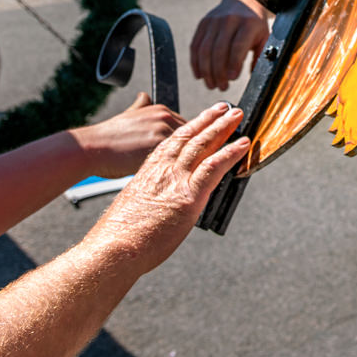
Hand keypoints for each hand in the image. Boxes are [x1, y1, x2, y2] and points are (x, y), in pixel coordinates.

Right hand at [71, 93, 183, 177]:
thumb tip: (145, 96)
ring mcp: (163, 133)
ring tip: (181, 173)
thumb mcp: (128, 114)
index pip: (190, 126)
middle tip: (187, 165)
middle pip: (193, 137)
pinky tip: (174, 177)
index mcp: (162, 111)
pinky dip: (178, 168)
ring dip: (187, 162)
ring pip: (187, 150)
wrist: (90, 148)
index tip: (189, 152)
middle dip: (191, 151)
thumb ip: (142, 106)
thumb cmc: (108, 137)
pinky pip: (177, 160)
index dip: (190, 142)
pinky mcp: (159, 148)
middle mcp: (165, 118)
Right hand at [89, 104, 249, 272]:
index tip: (199, 121)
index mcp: (147, 172)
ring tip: (237, 116)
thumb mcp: (131, 206)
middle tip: (224, 108)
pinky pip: (214, 166)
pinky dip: (230, 153)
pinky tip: (243, 144)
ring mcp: (175, 180)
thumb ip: (150, 198)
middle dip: (208, 120)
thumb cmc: (119, 235)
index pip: (171, 143)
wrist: (113, 248)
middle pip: (188, 137)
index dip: (188, 129)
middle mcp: (162, 170)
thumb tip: (161, 205)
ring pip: (202, 145)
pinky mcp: (188, 195)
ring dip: (222, 127)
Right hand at [190, 0, 270, 88]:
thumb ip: (260, 56)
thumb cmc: (256, 24)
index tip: (232, 79)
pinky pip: (195, 45)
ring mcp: (213, 21)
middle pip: (218, 50)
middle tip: (221, 87)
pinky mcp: (203, 24)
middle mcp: (229, 21)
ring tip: (211, 84)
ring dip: (206, 70)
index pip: (237, 45)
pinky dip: (195, 62)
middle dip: (218, 72)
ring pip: (204, 49)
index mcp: (248, 24)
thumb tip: (255, 78)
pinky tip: (199, 75)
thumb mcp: (264, 37)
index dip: (233, 63)